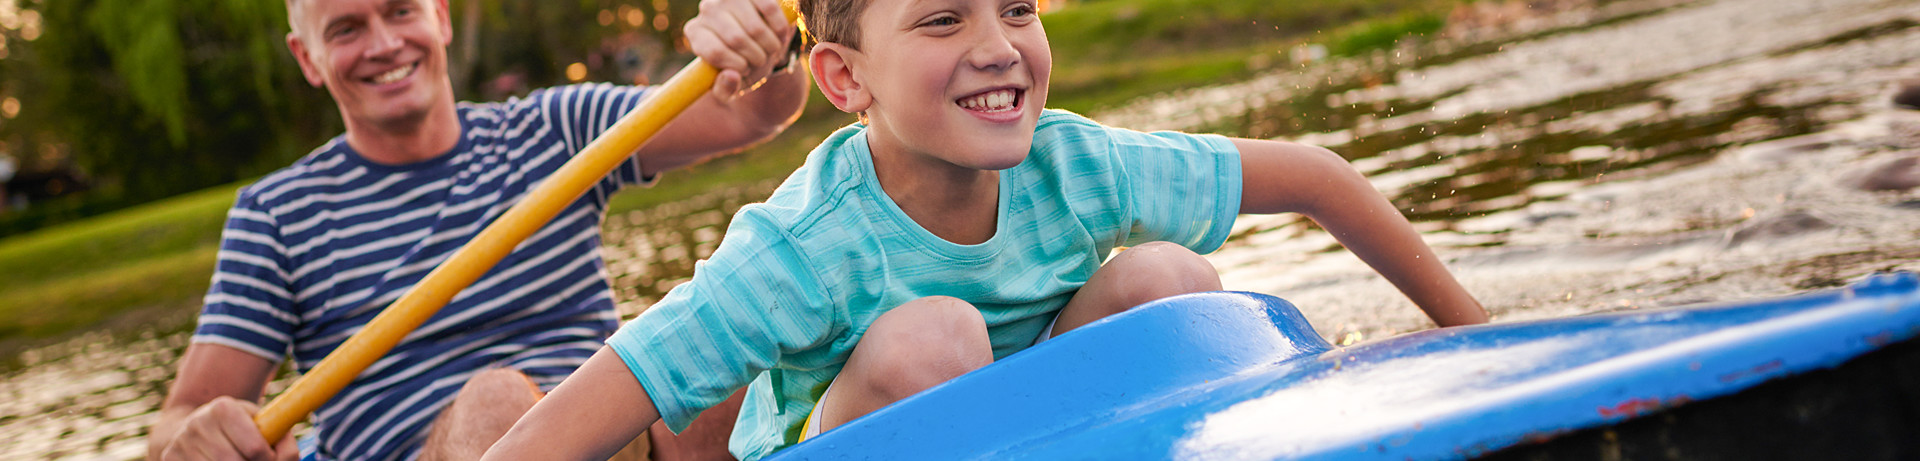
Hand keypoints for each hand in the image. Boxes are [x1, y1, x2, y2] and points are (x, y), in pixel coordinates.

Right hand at [159, 396, 297, 460]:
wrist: (197, 427)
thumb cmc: (239, 426)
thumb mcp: (260, 422)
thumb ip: (280, 434)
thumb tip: (285, 452)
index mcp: (224, 407)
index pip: (255, 448)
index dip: (269, 459)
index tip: (271, 458)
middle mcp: (197, 423)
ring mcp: (180, 442)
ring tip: (240, 459)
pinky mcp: (170, 458)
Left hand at [684, 0, 795, 99]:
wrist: (760, 44)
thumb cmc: (740, 65)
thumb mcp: (729, 85)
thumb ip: (725, 90)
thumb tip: (731, 77)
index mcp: (695, 32)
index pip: (715, 51)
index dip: (737, 66)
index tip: (744, 70)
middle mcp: (707, 9)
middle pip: (736, 39)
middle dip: (756, 58)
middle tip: (760, 61)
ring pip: (756, 27)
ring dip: (770, 46)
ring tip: (770, 51)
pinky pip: (770, 9)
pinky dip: (779, 29)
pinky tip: (779, 36)